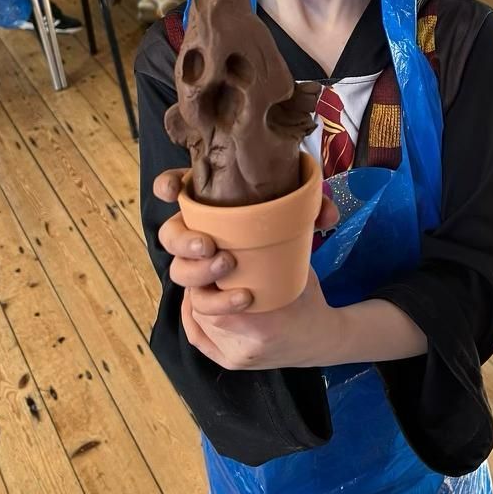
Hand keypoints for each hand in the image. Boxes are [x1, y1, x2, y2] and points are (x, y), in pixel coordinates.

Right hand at [154, 165, 337, 299]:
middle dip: (183, 240)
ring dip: (200, 273)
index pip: (176, 189)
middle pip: (171, 235)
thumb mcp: (300, 225)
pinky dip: (218, 304)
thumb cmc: (288, 251)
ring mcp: (199, 273)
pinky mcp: (207, 304)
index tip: (172, 190)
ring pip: (180, 273)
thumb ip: (313, 210)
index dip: (166, 186)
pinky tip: (242, 299)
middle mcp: (198, 238)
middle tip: (208, 246)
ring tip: (230, 268)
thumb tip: (326, 214)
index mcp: (211, 209)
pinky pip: (198, 308)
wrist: (299, 305)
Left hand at [183, 266, 344, 368]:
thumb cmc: (309, 302)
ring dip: (196, 294)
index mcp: (265, 327)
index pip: (213, 300)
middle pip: (202, 308)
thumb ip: (272, 254)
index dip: (207, 275)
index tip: (215, 255)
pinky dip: (191, 315)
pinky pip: (198, 337)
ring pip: (198, 320)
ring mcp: (236, 357)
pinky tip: (193, 296)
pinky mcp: (230, 362)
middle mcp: (246, 347)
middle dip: (201, 282)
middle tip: (207, 260)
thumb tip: (247, 219)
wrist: (320, 342)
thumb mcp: (297, 273)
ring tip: (205, 273)